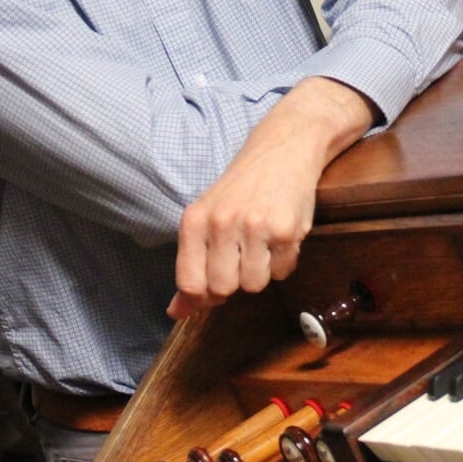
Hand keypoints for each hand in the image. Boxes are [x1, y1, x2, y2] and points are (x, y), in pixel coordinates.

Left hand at [168, 77, 373, 318]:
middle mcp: (221, 223)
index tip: (214, 282)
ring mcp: (255, 227)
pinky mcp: (287, 230)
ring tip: (263, 243)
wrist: (284, 148)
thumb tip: (176, 313)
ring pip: (254, 285)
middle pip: (223, 288)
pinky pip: (282, 272)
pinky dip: (283, 261)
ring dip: (261, 271)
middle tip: (243, 256)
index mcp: (195, 220)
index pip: (189, 283)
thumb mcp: (207, 217)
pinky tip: (280, 236)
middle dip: (235, 280)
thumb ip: (191, 265)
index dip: (203, 293)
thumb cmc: (243, 187)